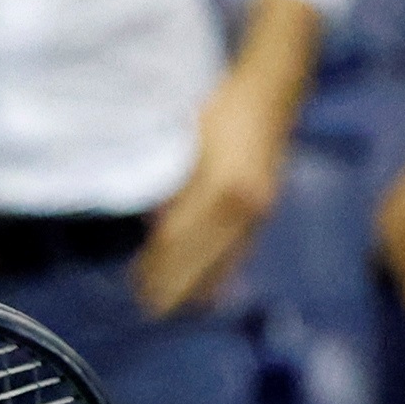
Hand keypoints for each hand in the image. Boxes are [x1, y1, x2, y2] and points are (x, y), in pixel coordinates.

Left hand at [136, 75, 289, 316]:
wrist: (268, 98)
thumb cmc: (218, 113)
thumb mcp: (181, 141)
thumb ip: (169, 187)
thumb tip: (154, 229)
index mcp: (220, 188)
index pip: (178, 240)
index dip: (156, 266)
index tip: (136, 283)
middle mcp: (244, 209)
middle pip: (201, 262)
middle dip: (173, 286)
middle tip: (146, 305)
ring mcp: (259, 216)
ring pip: (224, 267)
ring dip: (194, 287)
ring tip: (168, 302)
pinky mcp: (265, 217)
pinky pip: (238, 258)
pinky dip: (217, 276)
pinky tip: (202, 289)